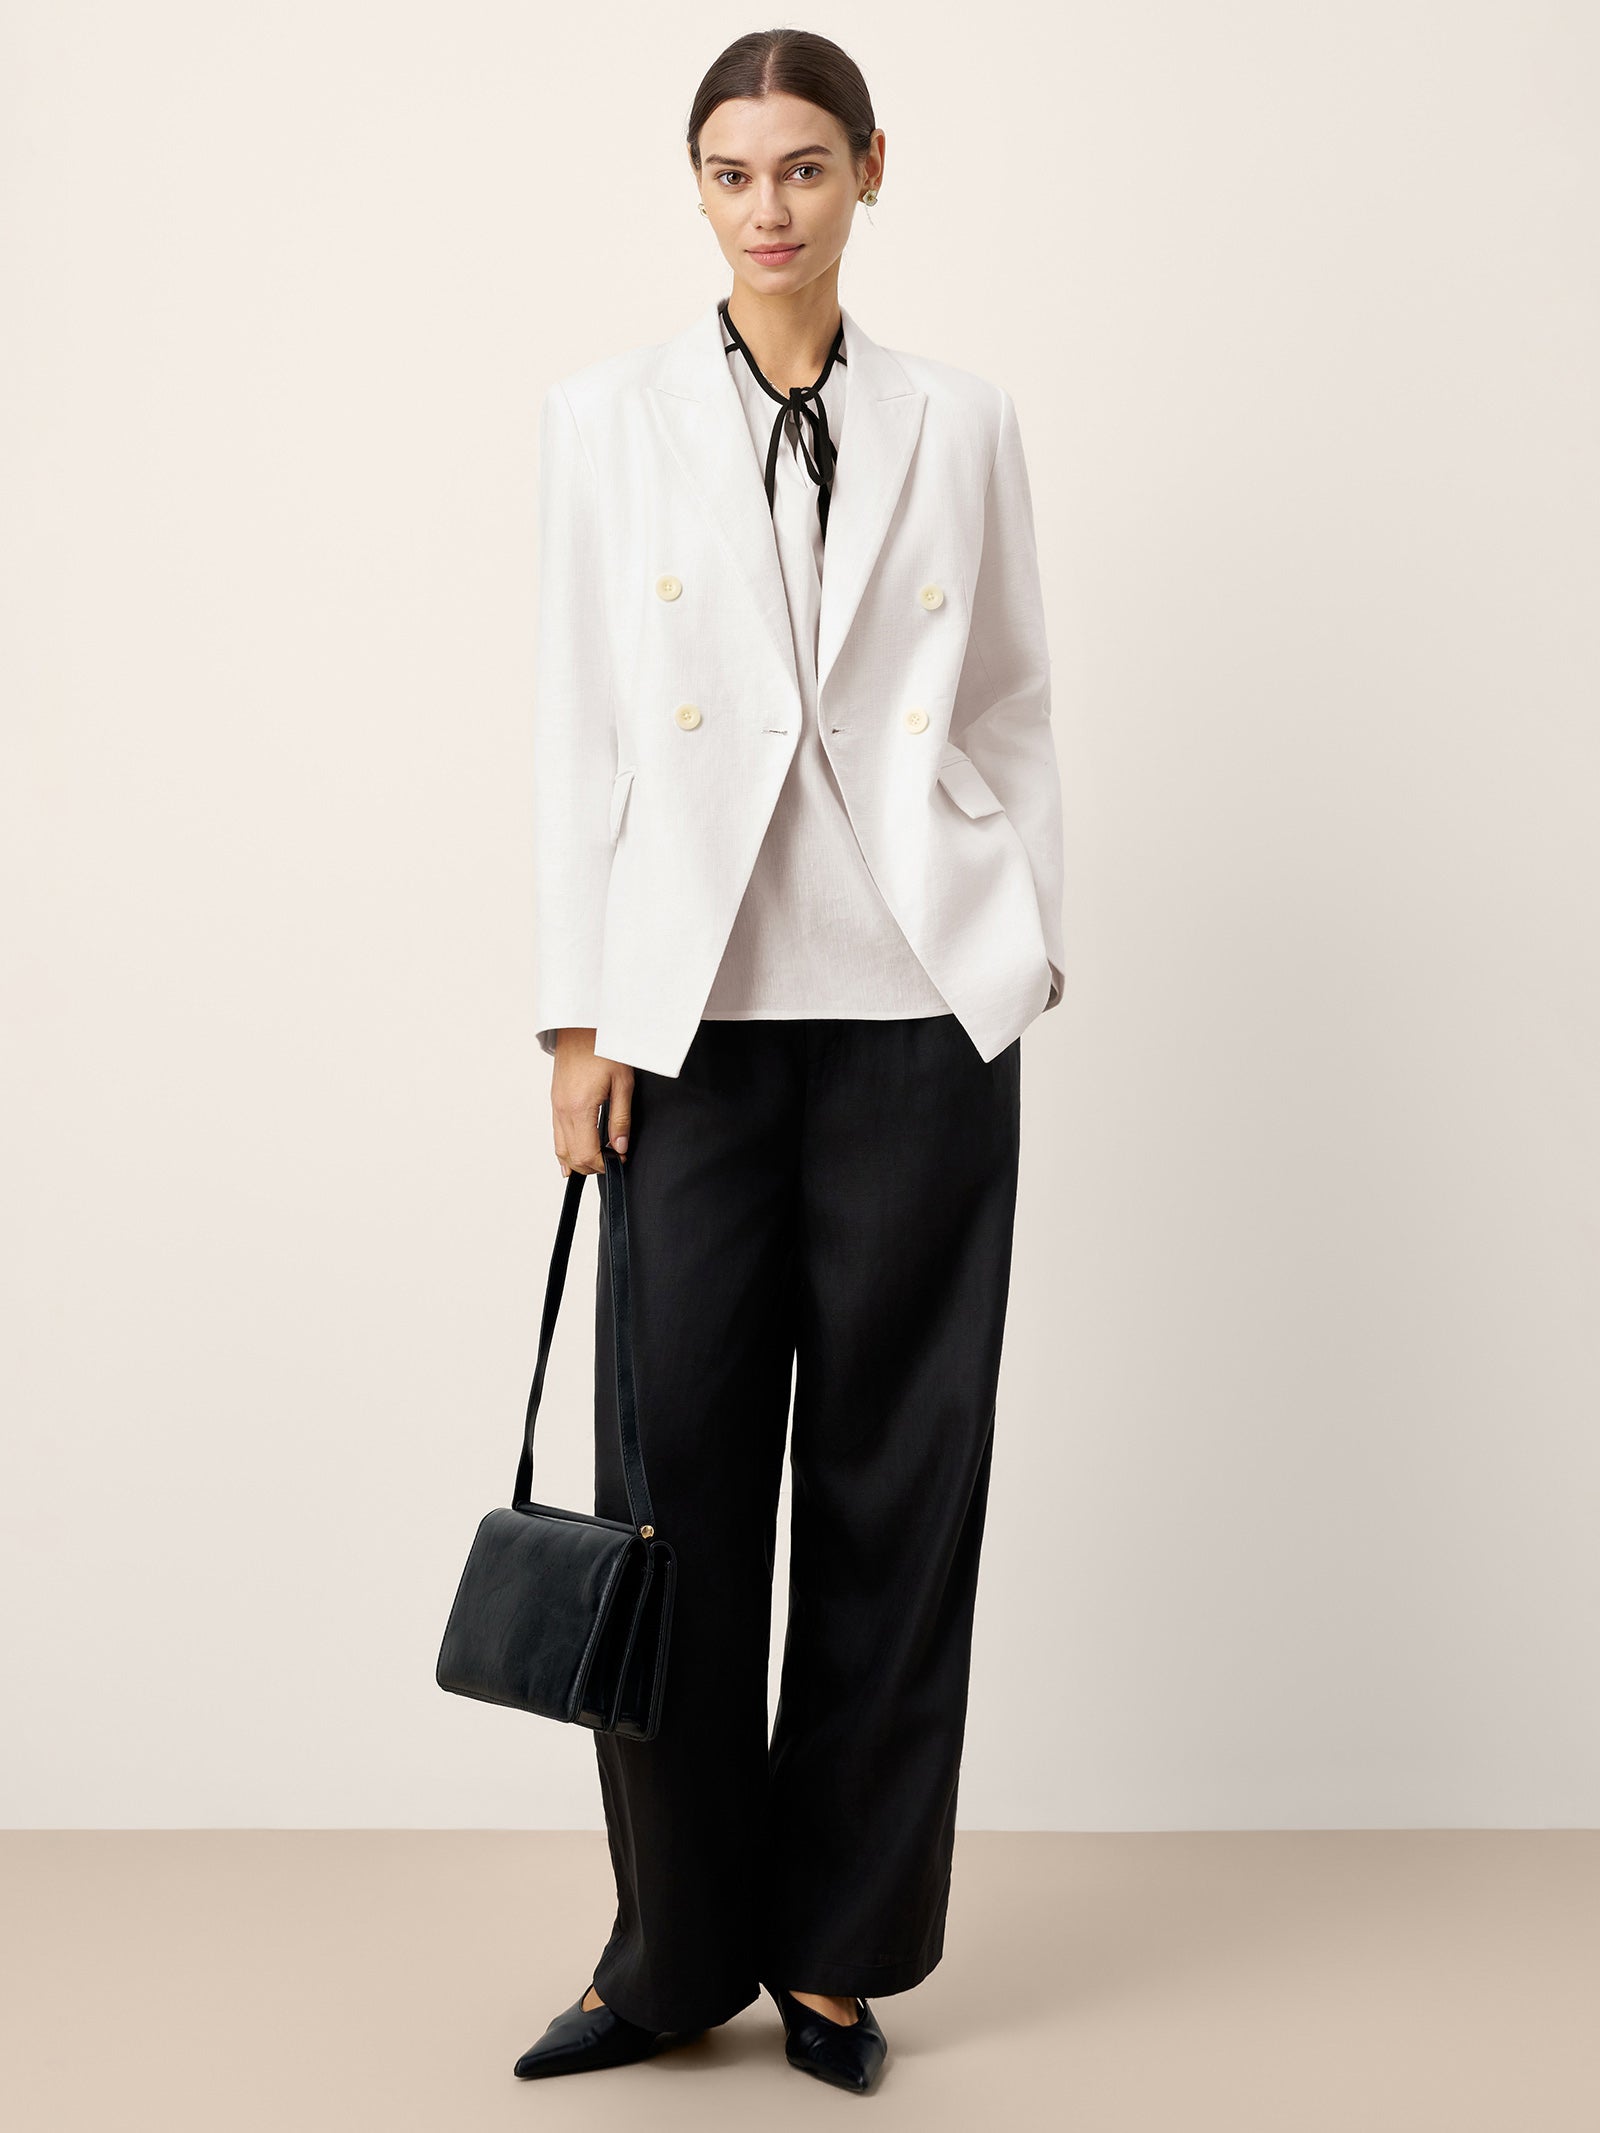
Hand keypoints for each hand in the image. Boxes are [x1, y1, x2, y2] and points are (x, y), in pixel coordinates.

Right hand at [551, 1029, 632, 1176]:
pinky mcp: (555, 1100)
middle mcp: (562, 1110)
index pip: (585, 1154)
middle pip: (571, 1157)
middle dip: (592, 1166)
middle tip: (612, 1161)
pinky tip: (574, 1155)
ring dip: (578, 1160)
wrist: (582, 1024)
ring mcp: (555, 1105)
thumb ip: (621, 1119)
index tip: (619, 1160)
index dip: (603, 1165)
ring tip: (598, 1159)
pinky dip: (565, 1149)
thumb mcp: (622, 1083)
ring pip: (560, 1148)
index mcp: (579, 1108)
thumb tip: (620, 1147)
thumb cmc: (604, 1047)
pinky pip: (556, 1133)